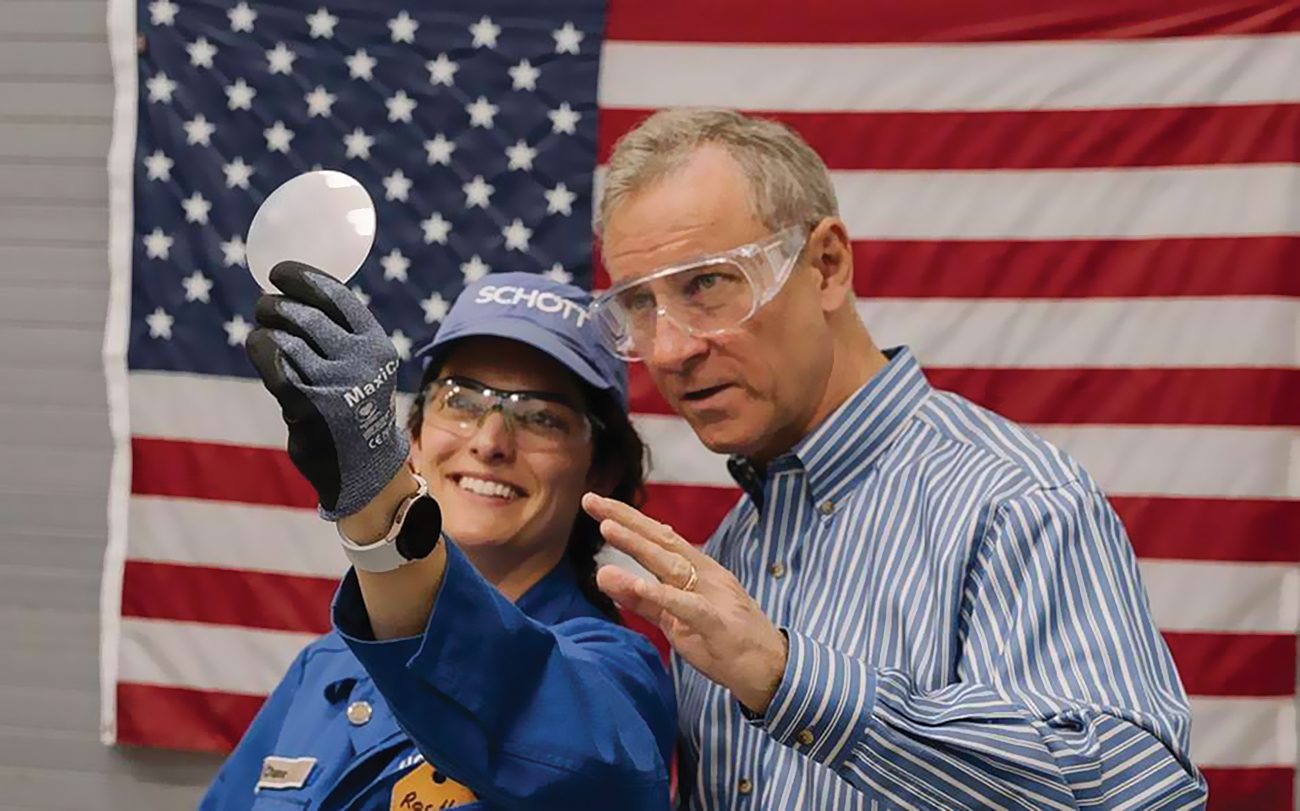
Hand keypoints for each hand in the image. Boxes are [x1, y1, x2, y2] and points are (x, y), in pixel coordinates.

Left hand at [246, 262, 408, 519]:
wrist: (364, 467)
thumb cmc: (356, 407)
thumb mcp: (365, 367)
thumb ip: (340, 335)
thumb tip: (291, 295)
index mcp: (377, 345)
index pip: (336, 297)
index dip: (303, 278)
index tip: (279, 272)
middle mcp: (359, 361)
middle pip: (305, 315)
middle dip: (276, 304)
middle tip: (265, 305)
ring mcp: (333, 383)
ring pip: (284, 337)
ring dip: (266, 328)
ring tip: (262, 329)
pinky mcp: (306, 404)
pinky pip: (272, 362)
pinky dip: (259, 347)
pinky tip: (257, 344)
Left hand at [583, 493, 787, 713]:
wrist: (771, 669)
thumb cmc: (724, 641)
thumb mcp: (676, 619)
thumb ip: (641, 600)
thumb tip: (604, 575)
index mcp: (697, 570)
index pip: (658, 536)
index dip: (627, 517)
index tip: (594, 501)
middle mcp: (705, 575)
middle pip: (662, 540)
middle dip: (626, 519)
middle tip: (592, 500)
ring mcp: (713, 597)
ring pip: (672, 565)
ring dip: (639, 546)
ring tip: (608, 528)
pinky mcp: (718, 625)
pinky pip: (688, 607)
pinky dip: (663, 595)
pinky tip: (639, 584)